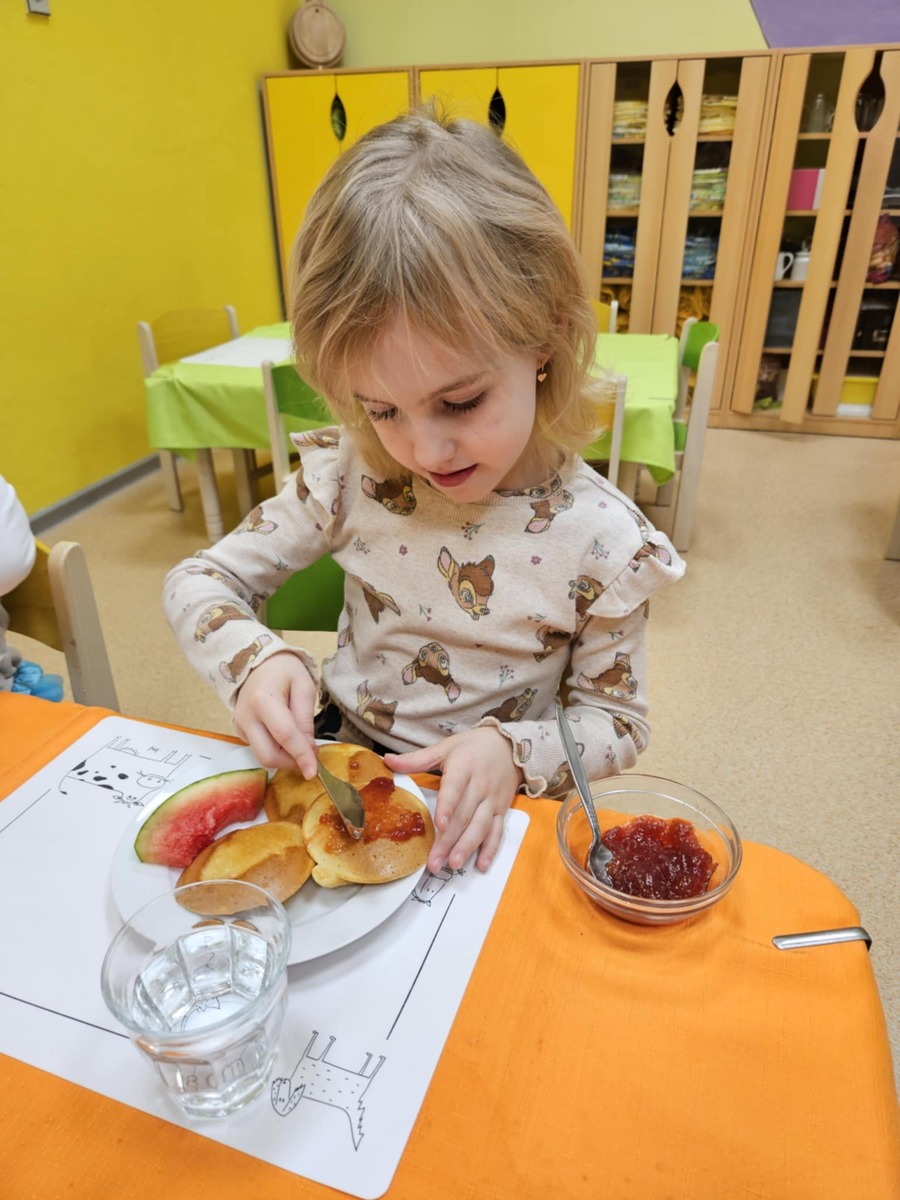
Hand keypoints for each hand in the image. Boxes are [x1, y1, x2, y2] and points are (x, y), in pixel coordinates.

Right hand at [232, 651, 318, 777]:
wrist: (255, 663)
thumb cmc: (283, 671)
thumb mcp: (304, 686)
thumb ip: (305, 718)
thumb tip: (309, 749)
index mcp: (263, 701)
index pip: (285, 736)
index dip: (301, 756)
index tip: (313, 772)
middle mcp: (246, 717)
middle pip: (268, 755)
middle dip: (292, 762)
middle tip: (310, 754)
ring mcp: (240, 726)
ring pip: (263, 756)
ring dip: (285, 757)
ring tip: (298, 741)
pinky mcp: (239, 732)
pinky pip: (259, 749)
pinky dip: (276, 749)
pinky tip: (283, 735)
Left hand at [384, 726, 522, 873]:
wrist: (509, 745)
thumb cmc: (473, 747)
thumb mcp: (445, 748)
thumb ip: (417, 759)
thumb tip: (387, 760)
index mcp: (464, 767)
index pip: (454, 789)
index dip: (447, 807)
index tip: (438, 825)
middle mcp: (480, 785)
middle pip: (464, 815)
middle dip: (449, 840)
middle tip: (434, 862)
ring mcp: (492, 799)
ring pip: (480, 826)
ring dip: (467, 847)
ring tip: (453, 864)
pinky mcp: (502, 809)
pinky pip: (497, 831)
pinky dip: (490, 849)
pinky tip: (481, 865)